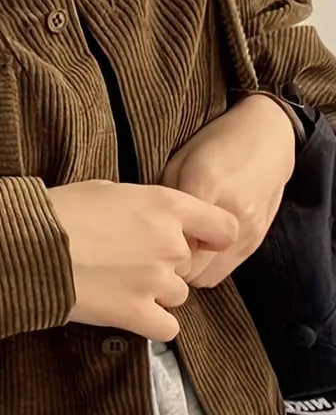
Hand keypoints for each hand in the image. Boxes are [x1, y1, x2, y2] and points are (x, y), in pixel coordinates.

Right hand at [45, 180, 237, 341]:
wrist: (29, 245)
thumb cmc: (60, 211)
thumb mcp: (108, 190)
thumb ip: (142, 205)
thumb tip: (148, 218)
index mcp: (166, 205)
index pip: (222, 226)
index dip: (212, 236)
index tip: (199, 242)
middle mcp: (170, 243)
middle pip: (189, 263)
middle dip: (165, 265)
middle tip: (128, 261)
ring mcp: (156, 281)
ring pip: (177, 295)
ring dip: (155, 293)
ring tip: (118, 284)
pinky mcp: (137, 313)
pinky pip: (166, 327)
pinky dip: (150, 322)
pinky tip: (127, 310)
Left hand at [160, 94, 296, 287]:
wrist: (268, 137)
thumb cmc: (215, 145)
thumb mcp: (179, 162)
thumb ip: (165, 200)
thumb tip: (146, 235)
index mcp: (206, 185)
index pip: (172, 242)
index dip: (154, 251)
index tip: (146, 244)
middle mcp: (231, 212)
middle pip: (190, 269)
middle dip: (170, 266)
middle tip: (158, 251)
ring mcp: (249, 230)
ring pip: (207, 277)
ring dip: (190, 270)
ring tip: (180, 250)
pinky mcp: (257, 240)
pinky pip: (225, 271)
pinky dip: (208, 266)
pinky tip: (200, 248)